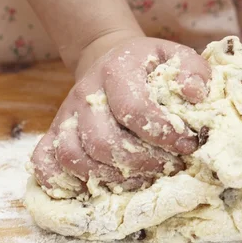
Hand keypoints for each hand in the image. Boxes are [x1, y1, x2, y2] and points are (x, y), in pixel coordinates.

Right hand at [30, 35, 211, 196]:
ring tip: (143, 177)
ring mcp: (66, 115)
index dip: (163, 133)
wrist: (110, 59)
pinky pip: (45, 164)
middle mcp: (86, 93)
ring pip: (75, 158)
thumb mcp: (175, 56)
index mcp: (116, 70)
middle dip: (142, 163)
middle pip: (103, 142)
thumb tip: (196, 94)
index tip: (187, 144)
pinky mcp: (54, 132)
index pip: (134, 108)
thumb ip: (193, 70)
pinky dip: (64, 182)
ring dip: (112, 177)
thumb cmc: (150, 66)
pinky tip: (97, 186)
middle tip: (168, 167)